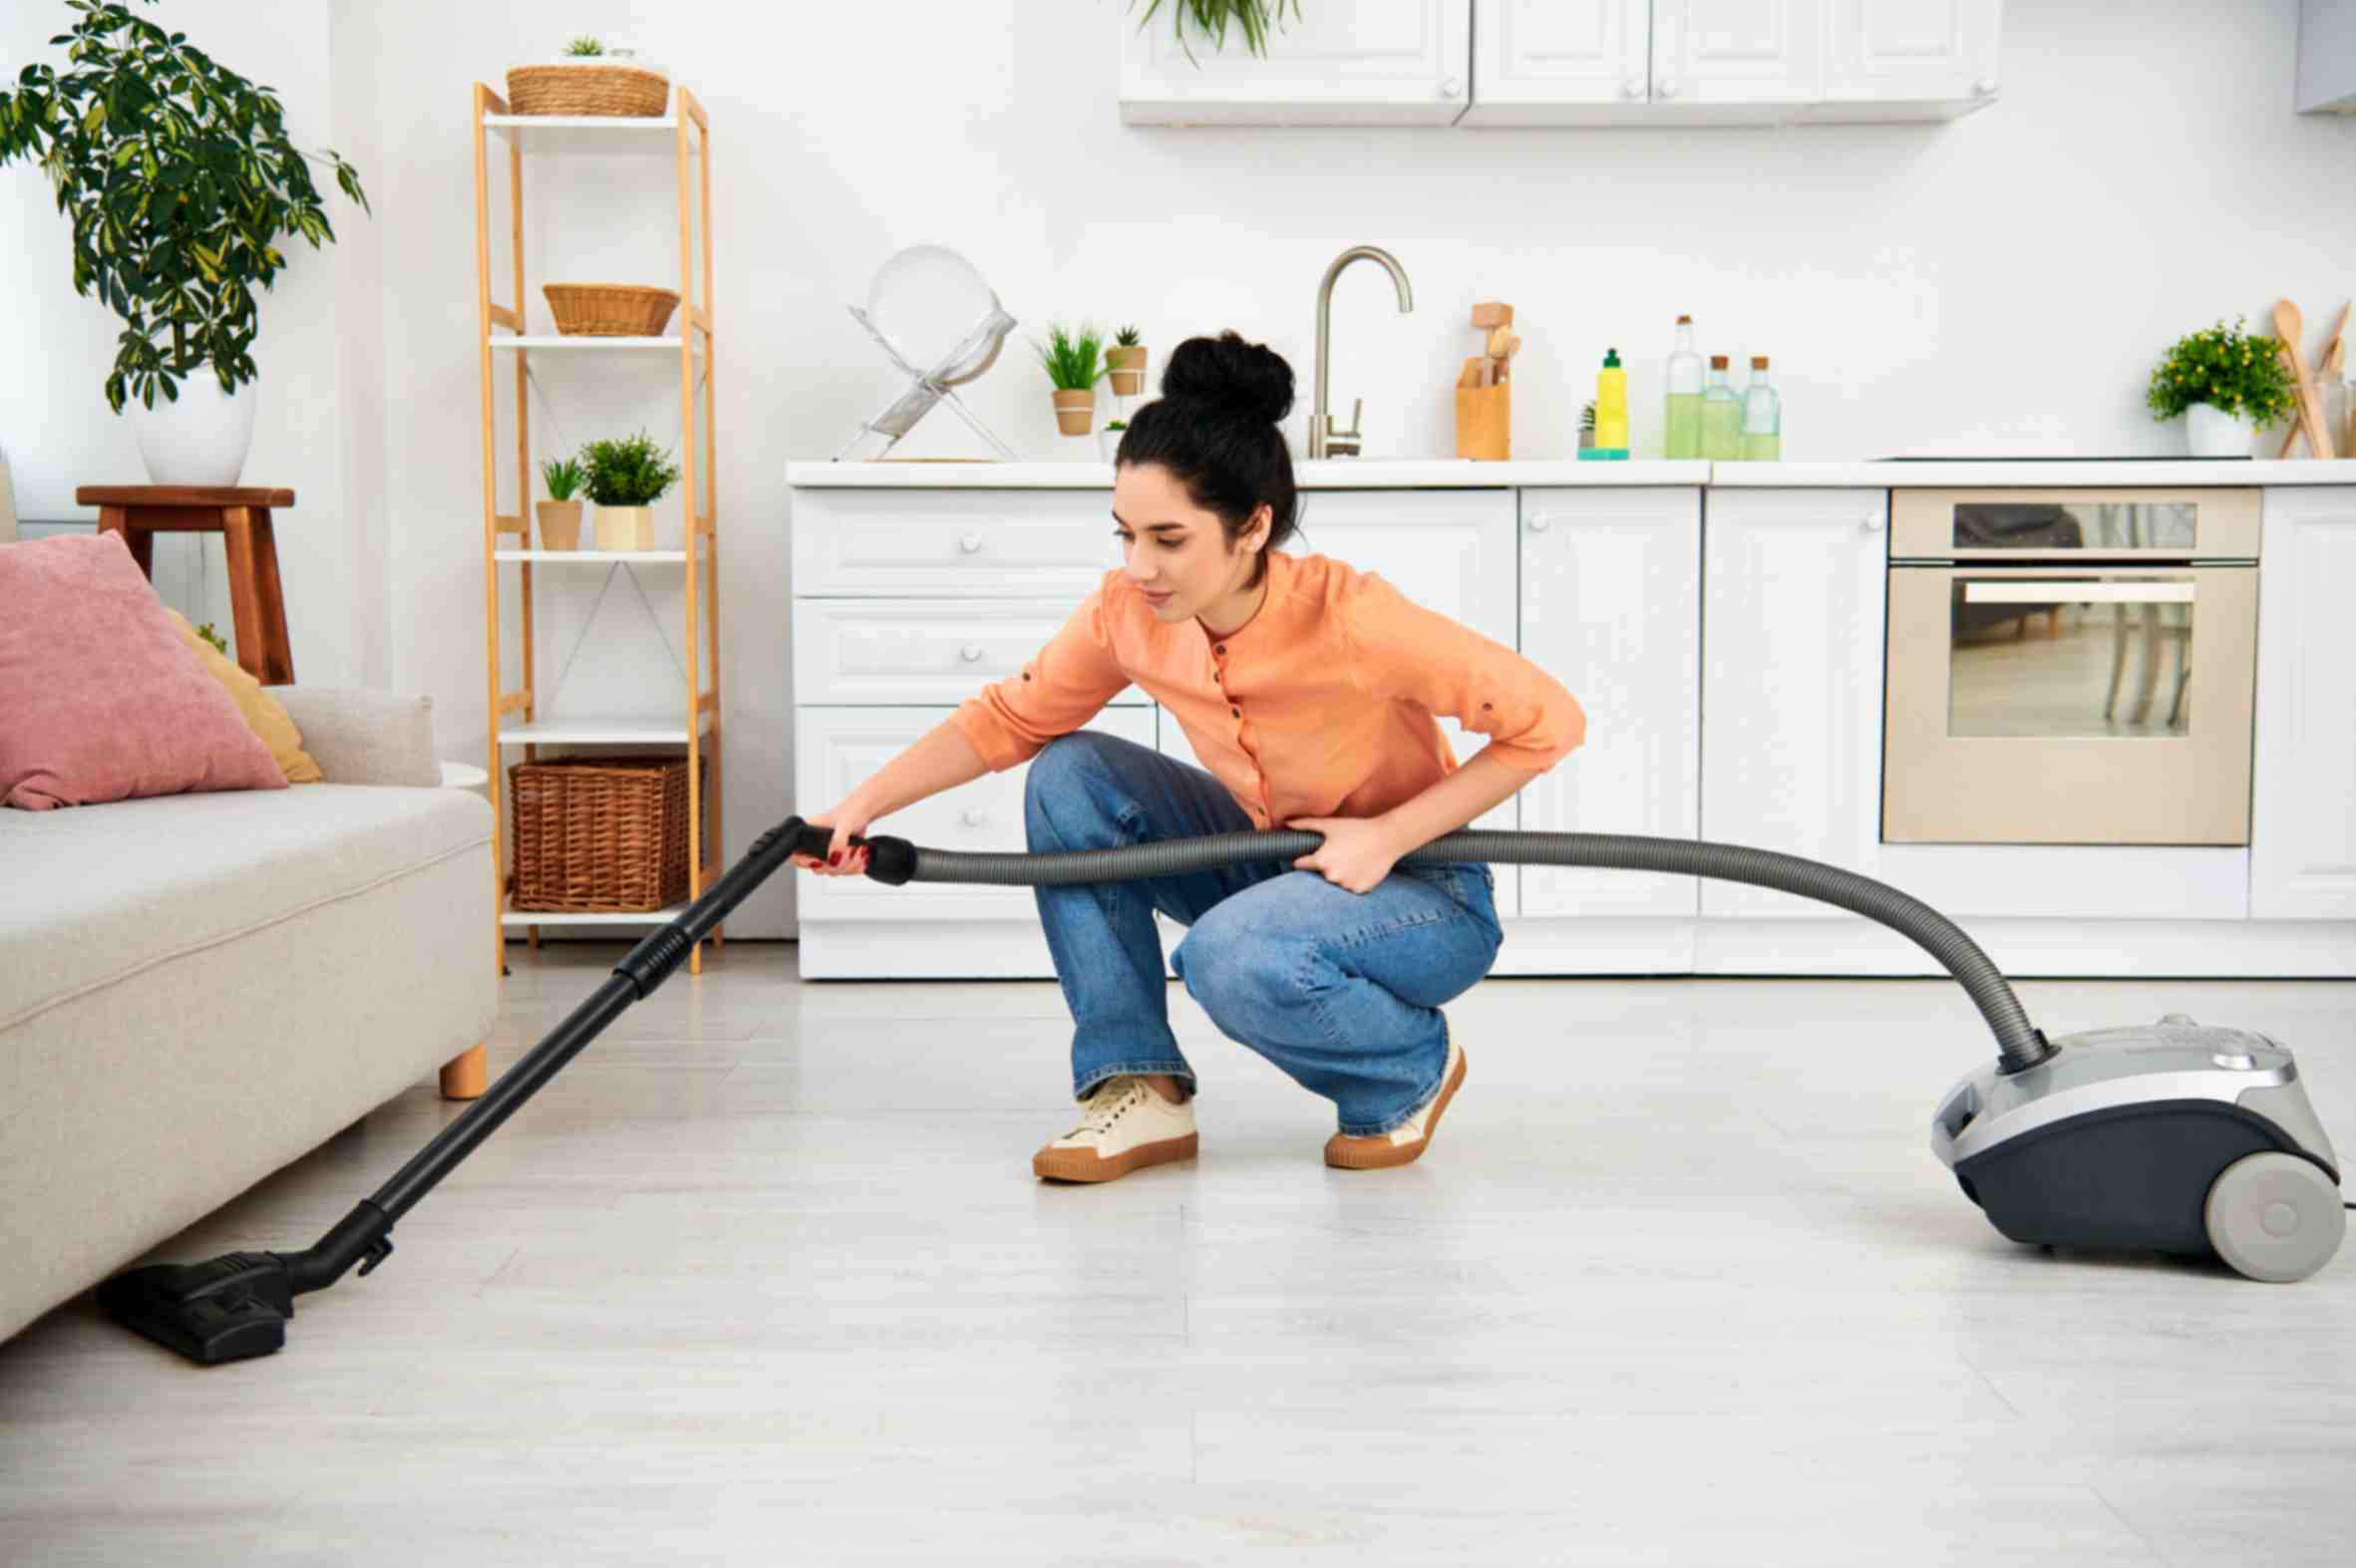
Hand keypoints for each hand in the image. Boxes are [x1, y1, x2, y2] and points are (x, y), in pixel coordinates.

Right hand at [791, 799, 875, 877]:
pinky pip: (844, 871)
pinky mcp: (838, 859)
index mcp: (808, 832)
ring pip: (832, 871)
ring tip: (858, 849)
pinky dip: (855, 866)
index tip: (820, 861)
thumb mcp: (844, 823)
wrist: (864, 813)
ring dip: (849, 864)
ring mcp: (827, 853)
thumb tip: (833, 858)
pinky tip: (860, 854)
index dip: (805, 862)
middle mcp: (814, 845)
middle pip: (817, 868)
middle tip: (848, 851)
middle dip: (836, 863)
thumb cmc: (851, 811)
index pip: (796, 854)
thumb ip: (838, 841)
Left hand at [1285, 815, 1405, 895]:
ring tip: (1353, 860)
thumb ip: (1305, 824)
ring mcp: (1346, 885)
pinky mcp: (1359, 890)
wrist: (1387, 838)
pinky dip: (1354, 880)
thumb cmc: (1357, 829)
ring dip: (1341, 875)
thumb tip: (1286, 823)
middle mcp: (1331, 876)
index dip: (1304, 859)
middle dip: (1326, 867)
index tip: (1310, 855)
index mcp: (1321, 861)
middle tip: (1341, 854)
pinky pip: (1351, 888)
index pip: (1302, 865)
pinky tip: (1361, 868)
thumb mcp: (1330, 825)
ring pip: (1336, 882)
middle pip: (1320, 875)